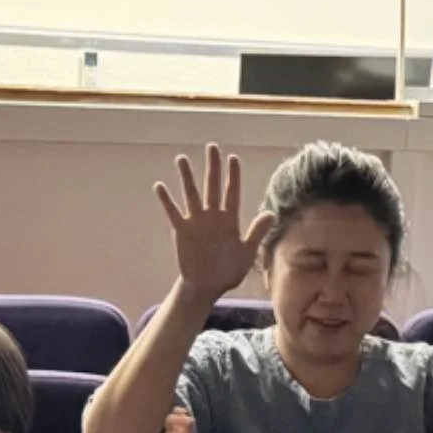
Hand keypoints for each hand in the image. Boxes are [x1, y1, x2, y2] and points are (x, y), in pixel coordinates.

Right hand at [154, 143, 277, 300]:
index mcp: (230, 220)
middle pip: (212, 186)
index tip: (233, 158)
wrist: (208, 286)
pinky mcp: (182, 231)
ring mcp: (196, 222)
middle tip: (212, 147)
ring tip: (182, 159)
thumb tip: (271, 214)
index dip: (233, 176)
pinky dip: (167, 200)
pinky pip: (173, 212)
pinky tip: (160, 186)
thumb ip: (257, 232)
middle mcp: (213, 216)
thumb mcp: (247, 252)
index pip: (232, 192)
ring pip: (192, 194)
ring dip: (187, 178)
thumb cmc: (228, 270)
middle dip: (213, 167)